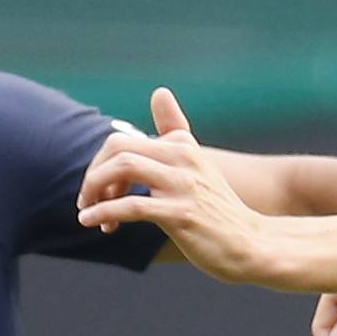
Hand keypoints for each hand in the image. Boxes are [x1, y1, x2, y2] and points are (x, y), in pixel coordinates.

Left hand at [77, 87, 276, 283]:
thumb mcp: (195, 163)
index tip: (101, 192)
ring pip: (123, 168)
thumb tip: (159, 91)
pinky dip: (104, 212)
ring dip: (94, 191)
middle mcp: (183, 158)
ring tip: (87, 212)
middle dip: (92, 175)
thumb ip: (174, 130)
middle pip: (117, 148)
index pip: (121, 142)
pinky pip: (132, 206)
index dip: (100, 167)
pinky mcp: (180, 214)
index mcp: (181, 146)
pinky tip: (93, 222)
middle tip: (87, 201)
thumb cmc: (216, 208)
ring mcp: (183, 185)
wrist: (249, 243)